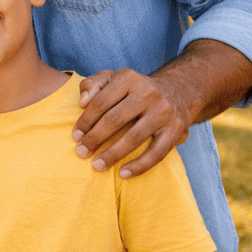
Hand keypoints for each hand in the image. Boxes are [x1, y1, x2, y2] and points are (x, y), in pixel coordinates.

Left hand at [71, 69, 190, 178]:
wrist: (176, 92)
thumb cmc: (133, 89)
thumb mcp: (112, 77)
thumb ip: (92, 85)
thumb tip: (82, 102)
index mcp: (128, 78)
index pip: (101, 102)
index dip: (85, 121)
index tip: (75, 136)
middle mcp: (148, 93)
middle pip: (115, 119)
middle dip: (95, 138)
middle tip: (81, 153)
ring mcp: (164, 112)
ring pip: (134, 137)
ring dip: (113, 154)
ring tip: (97, 165)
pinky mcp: (176, 130)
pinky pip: (157, 152)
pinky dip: (139, 166)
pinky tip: (123, 174)